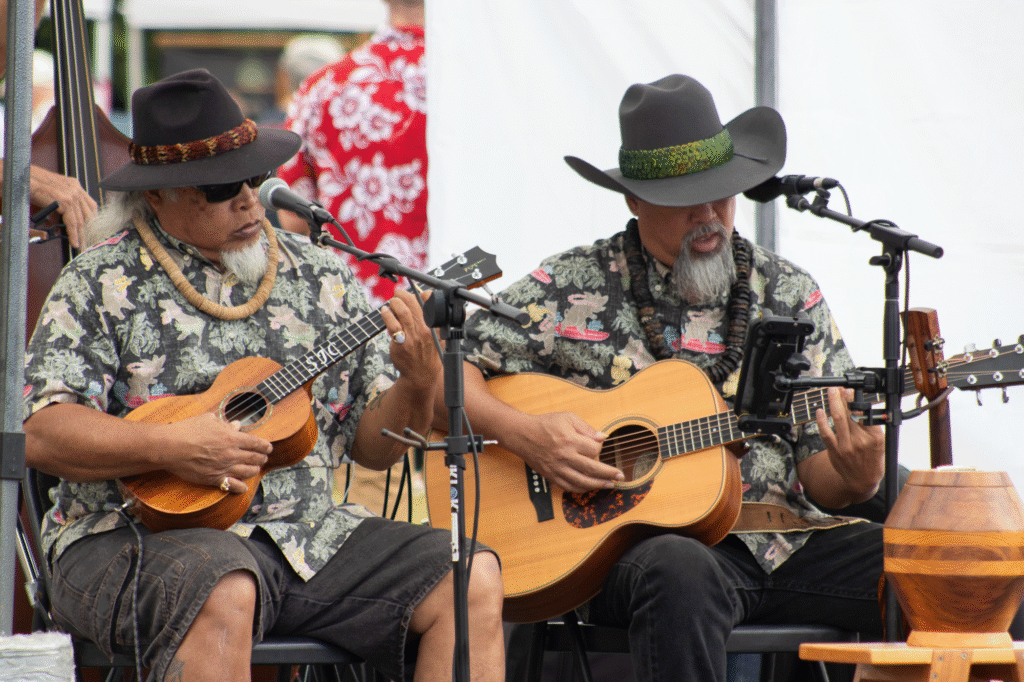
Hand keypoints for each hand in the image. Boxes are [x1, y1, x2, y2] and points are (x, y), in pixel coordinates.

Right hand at [29, 165, 97, 249]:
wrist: (18, 180)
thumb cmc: (29, 187)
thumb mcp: (47, 200)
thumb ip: (55, 213)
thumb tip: (57, 228)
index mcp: (73, 185)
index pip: (90, 206)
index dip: (91, 222)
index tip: (91, 233)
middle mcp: (75, 188)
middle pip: (89, 214)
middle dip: (89, 231)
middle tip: (88, 243)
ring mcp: (72, 193)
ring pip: (81, 220)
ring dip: (82, 236)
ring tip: (82, 247)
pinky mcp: (65, 200)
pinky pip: (72, 222)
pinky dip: (73, 235)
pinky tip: (74, 243)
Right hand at [157, 412, 271, 493]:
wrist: (171, 447)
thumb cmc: (188, 430)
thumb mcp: (209, 420)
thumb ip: (225, 423)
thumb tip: (237, 424)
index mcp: (232, 437)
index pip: (256, 443)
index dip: (265, 446)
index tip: (269, 447)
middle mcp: (231, 454)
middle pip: (255, 458)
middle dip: (262, 458)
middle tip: (264, 458)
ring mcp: (224, 468)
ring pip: (248, 472)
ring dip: (254, 470)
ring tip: (256, 468)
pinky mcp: (214, 479)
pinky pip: (233, 486)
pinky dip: (241, 487)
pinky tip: (243, 486)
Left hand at [380, 288, 441, 394]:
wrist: (422, 375)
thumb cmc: (429, 353)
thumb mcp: (438, 335)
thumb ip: (433, 316)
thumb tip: (425, 295)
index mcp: (435, 326)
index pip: (429, 301)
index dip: (420, 292)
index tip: (413, 290)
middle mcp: (425, 330)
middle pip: (413, 303)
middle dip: (403, 294)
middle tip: (398, 293)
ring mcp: (413, 337)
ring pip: (402, 311)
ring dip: (394, 303)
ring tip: (392, 302)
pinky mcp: (401, 343)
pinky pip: (392, 325)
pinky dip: (387, 314)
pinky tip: (385, 312)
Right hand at [510, 412, 622, 493]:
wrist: (523, 434)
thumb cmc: (545, 424)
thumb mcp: (567, 418)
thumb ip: (586, 428)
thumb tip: (602, 437)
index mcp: (570, 440)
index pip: (594, 450)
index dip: (599, 449)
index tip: (598, 447)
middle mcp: (565, 456)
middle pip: (593, 469)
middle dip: (609, 474)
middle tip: (620, 476)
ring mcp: (558, 468)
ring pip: (582, 482)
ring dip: (598, 485)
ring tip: (610, 485)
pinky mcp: (552, 476)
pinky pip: (569, 487)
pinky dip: (582, 489)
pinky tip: (590, 487)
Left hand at [815, 387, 884, 499]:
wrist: (861, 481)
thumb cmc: (871, 460)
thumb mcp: (879, 442)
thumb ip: (872, 425)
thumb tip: (862, 405)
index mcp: (875, 437)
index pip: (865, 414)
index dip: (856, 400)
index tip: (851, 390)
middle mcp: (860, 441)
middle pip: (850, 413)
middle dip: (843, 397)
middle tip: (839, 387)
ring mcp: (846, 446)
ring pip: (838, 419)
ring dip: (833, 403)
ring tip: (831, 392)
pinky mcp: (834, 450)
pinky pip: (825, 432)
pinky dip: (821, 420)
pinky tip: (819, 411)